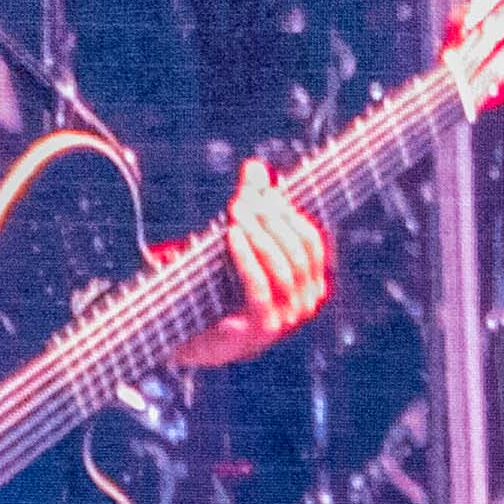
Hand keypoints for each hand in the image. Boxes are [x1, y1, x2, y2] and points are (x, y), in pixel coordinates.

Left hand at [168, 155, 331, 370]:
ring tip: (236, 211)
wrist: (192, 337)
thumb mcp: (237, 242)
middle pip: (298, 251)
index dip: (288, 214)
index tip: (264, 190)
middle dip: (272, 219)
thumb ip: (250, 205)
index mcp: (309, 283)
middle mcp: (306, 302)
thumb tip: (255, 166)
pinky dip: (248, 257)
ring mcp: (287, 318)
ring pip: (283, 267)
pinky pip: (261, 287)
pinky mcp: (262, 329)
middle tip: (245, 197)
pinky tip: (232, 235)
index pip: (311, 242)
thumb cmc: (218, 288)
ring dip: (260, 234)